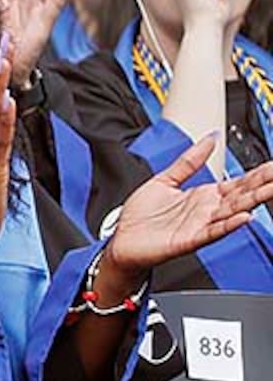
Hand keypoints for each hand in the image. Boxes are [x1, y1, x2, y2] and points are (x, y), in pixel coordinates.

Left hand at [102, 133, 272, 276]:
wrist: (122, 241)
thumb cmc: (140, 217)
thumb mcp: (165, 179)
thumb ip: (188, 161)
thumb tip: (208, 139)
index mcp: (203, 195)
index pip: (238, 182)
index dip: (258, 173)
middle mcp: (206, 210)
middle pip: (242, 195)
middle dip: (263, 184)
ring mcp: (199, 225)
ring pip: (233, 212)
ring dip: (253, 201)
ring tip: (271, 190)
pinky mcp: (188, 239)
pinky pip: (212, 231)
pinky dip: (228, 225)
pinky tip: (243, 217)